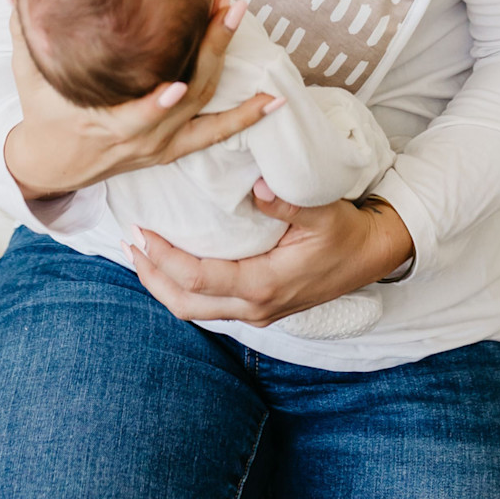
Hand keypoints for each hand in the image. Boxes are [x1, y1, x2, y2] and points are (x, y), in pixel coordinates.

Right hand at [3, 0, 282, 199]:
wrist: (51, 165)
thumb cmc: (41, 111)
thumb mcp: (26, 72)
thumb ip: (21, 26)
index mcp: (103, 124)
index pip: (135, 118)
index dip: (156, 106)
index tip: (176, 84)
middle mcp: (139, 139)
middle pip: (184, 102)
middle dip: (210, 54)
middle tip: (229, 10)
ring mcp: (160, 146)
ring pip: (206, 115)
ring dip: (234, 78)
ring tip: (251, 36)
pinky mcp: (173, 148)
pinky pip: (215, 134)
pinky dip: (246, 118)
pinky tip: (275, 99)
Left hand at [124, 181, 413, 324]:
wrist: (372, 255)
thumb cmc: (345, 232)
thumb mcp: (321, 211)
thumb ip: (286, 200)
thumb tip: (255, 187)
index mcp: (263, 285)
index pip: (197, 278)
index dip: (163, 258)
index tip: (141, 231)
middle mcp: (256, 307)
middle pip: (185, 304)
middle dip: (151, 276)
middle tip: (128, 244)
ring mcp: (257, 311)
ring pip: (195, 310)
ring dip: (163, 285)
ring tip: (140, 255)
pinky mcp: (260, 306)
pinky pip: (210, 305)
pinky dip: (184, 287)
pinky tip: (173, 264)